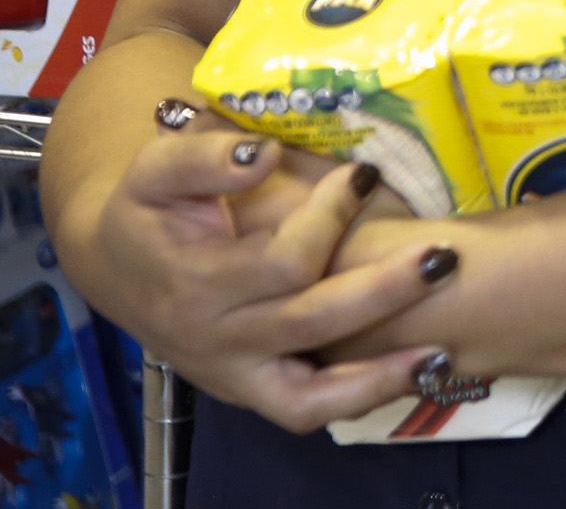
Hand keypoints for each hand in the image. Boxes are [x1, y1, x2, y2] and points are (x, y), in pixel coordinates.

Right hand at [81, 132, 450, 430]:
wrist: (122, 268)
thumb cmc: (151, 210)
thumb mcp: (157, 171)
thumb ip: (202, 158)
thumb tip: (262, 154)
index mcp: (194, 283)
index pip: (283, 261)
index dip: (330, 216)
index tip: (364, 173)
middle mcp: (216, 339)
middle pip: (311, 323)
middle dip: (384, 290)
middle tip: (444, 255)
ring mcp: (235, 374)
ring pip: (309, 397)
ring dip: (380, 376)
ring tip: (441, 350)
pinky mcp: (252, 391)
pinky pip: (306, 411)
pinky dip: (361, 398)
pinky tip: (417, 370)